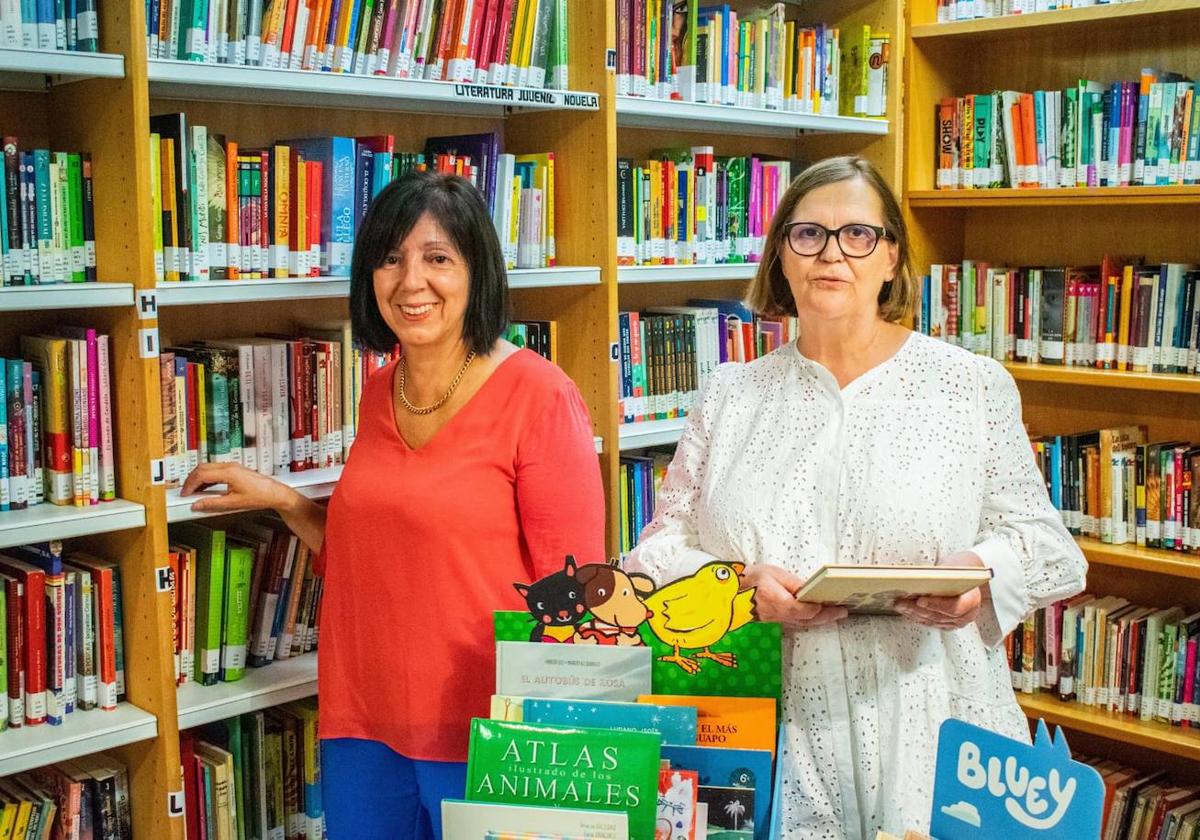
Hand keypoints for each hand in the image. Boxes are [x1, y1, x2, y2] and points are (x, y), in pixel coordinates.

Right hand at [179, 462, 296, 514]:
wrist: (275, 493)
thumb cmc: (261, 496)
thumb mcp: (234, 503)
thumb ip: (213, 504)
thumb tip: (197, 505)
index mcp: (228, 472)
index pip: (201, 474)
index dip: (190, 484)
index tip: (184, 494)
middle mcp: (230, 466)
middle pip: (202, 468)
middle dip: (191, 480)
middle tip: (186, 492)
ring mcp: (233, 467)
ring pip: (208, 468)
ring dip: (199, 478)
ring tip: (194, 492)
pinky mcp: (235, 470)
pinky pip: (216, 471)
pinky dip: (207, 478)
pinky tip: (206, 489)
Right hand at [740, 563, 847, 630]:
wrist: (730, 593)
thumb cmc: (751, 580)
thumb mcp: (774, 574)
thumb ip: (793, 583)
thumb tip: (809, 590)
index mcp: (781, 603)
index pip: (807, 610)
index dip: (822, 608)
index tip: (834, 604)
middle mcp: (781, 616)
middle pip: (809, 620)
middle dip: (827, 617)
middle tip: (843, 613)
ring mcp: (778, 620)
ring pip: (804, 624)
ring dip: (821, 620)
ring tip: (835, 615)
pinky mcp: (776, 621)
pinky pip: (797, 623)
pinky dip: (809, 621)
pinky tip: (816, 617)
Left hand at [894, 551, 986, 629]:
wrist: (968, 573)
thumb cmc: (960, 567)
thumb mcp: (952, 567)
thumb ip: (939, 577)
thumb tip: (917, 580)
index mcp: (972, 599)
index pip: (954, 607)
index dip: (936, 605)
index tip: (920, 600)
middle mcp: (967, 614)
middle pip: (939, 616)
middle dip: (917, 609)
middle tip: (901, 602)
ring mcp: (957, 621)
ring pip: (932, 621)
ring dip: (914, 613)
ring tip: (899, 605)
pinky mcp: (947, 624)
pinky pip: (930, 622)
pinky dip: (917, 616)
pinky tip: (906, 610)